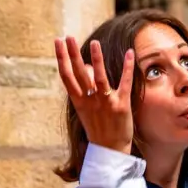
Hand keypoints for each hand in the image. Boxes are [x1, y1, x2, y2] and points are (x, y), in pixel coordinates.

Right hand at [55, 36, 134, 155]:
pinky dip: (127, 68)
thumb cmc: (98, 128)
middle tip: (67, 36)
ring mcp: (105, 103)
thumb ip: (85, 88)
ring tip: (94, 43)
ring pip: (99, 78)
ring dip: (97, 60)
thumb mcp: (86, 109)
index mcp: (79, 101)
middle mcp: (90, 101)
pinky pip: (124, 83)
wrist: (110, 150)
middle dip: (72, 54)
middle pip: (79, 74)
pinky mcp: (122, 105)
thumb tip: (87, 67)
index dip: (61, 58)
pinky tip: (130, 53)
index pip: (66, 76)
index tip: (57, 42)